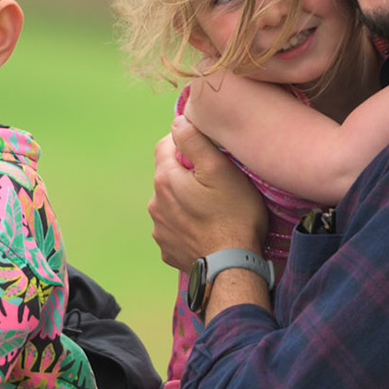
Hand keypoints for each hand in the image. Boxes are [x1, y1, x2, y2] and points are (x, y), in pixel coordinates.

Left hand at [148, 117, 266, 271]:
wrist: (232, 266)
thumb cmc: (233, 215)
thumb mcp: (219, 169)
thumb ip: (194, 140)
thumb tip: (177, 122)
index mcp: (165, 180)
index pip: (165, 145)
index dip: (186, 144)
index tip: (207, 153)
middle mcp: (155, 204)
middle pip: (168, 176)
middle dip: (186, 175)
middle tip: (215, 184)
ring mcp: (160, 230)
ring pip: (171, 203)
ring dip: (185, 201)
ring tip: (212, 210)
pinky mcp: (167, 250)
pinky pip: (175, 229)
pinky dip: (187, 226)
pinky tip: (206, 230)